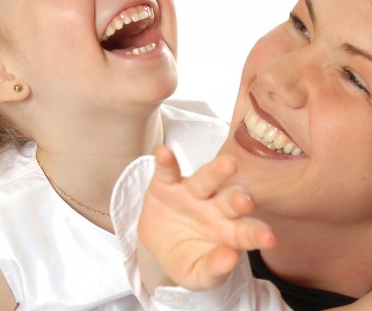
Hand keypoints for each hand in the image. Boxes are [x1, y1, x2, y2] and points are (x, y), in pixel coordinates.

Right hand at [138, 145, 275, 291]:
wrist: (157, 244)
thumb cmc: (186, 257)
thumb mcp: (197, 274)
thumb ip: (214, 269)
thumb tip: (230, 259)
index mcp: (228, 231)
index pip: (246, 231)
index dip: (256, 234)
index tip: (269, 238)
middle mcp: (214, 206)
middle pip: (229, 200)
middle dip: (238, 199)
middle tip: (246, 200)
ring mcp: (190, 193)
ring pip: (205, 179)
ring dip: (216, 171)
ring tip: (228, 163)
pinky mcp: (166, 184)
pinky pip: (167, 171)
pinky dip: (166, 162)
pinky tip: (164, 153)